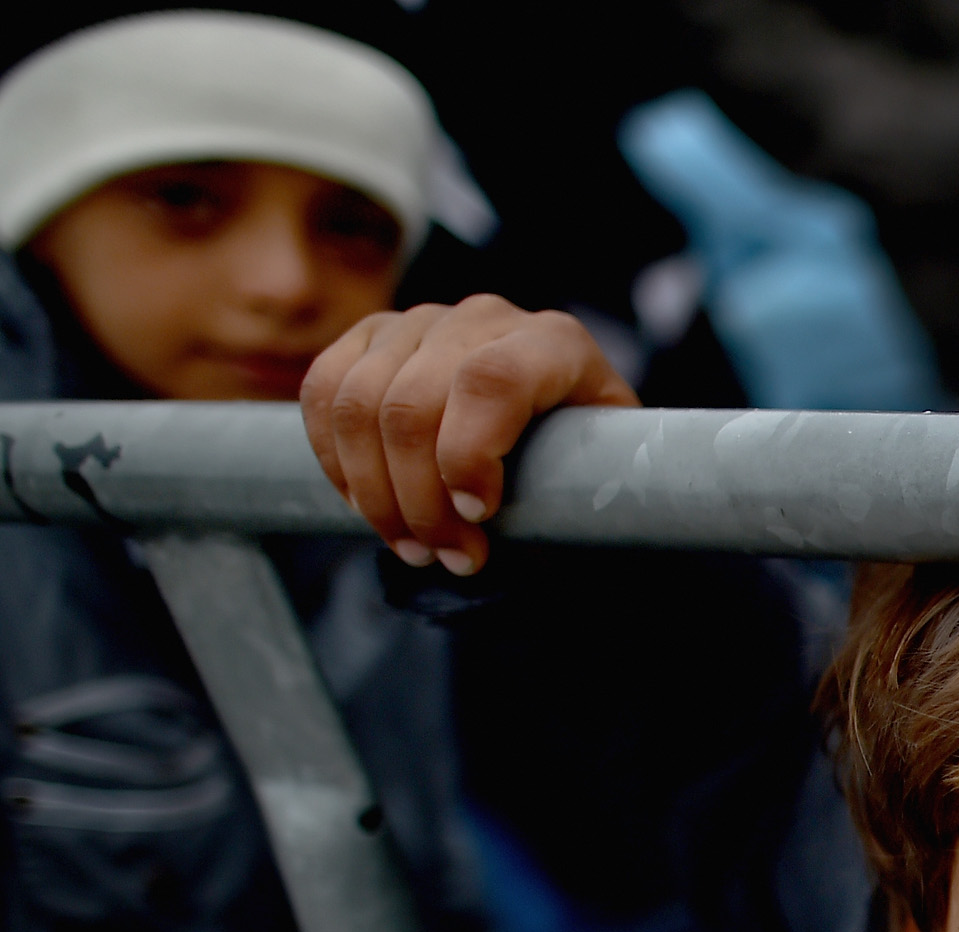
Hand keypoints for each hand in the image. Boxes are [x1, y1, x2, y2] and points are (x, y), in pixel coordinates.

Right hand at [300, 294, 638, 575]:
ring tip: (413, 547)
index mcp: (554, 344)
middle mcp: (484, 319)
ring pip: (359, 405)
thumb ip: (585, 489)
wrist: (555, 423)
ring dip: (374, 494)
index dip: (469, 455)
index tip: (477, 516)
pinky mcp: (371, 335)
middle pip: (412, 405)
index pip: (491, 383)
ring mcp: (421, 320)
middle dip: (419, 501)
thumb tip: (540, 532)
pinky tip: (368, 507)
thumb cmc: (585, 460)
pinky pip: (323, 392)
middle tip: (447, 557)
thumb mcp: (607, 473)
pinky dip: (335, 461)